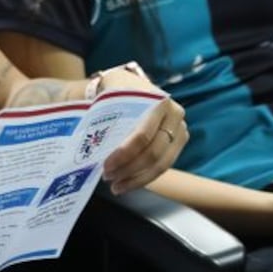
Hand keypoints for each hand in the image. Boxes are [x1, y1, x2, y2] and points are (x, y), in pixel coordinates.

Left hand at [96, 64, 187, 193]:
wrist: (132, 85)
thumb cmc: (117, 91)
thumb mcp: (111, 95)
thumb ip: (106, 117)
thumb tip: (92, 148)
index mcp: (159, 101)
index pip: (142, 135)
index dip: (123, 154)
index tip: (105, 166)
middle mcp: (175, 115)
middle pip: (153, 153)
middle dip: (129, 169)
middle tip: (108, 177)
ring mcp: (180, 129)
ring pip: (161, 164)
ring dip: (137, 179)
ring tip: (116, 186)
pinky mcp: (178, 143)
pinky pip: (164, 166)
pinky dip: (145, 177)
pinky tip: (128, 183)